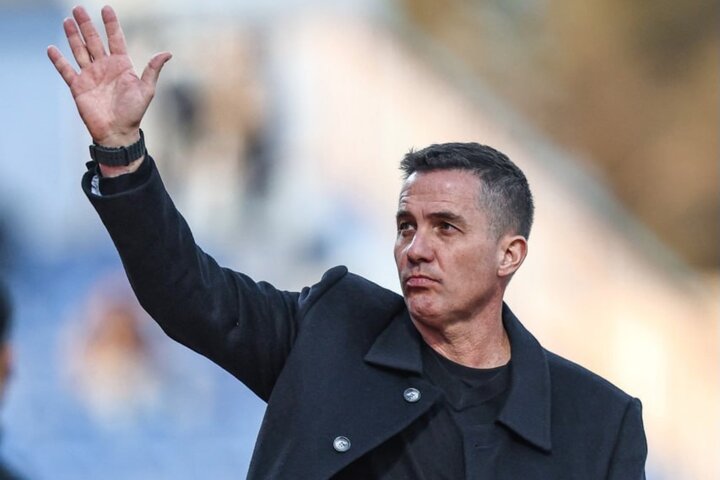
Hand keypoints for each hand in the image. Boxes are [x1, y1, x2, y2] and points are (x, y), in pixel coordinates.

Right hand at [47, 5, 170, 147]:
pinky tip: (52, 49)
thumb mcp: (146, 90)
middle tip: (78, 8)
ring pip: (79, 50)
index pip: (115, 39)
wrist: (118, 132)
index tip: (106, 8)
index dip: (111, 24)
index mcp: (121, 65)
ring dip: (73, 36)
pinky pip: (66, 70)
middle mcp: (104, 67)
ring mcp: (90, 75)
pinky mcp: (78, 86)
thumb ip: (153, 70)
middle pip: (93, 40)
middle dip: (86, 24)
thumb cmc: (134, 112)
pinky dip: (59, 60)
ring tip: (68, 20)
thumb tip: (167, 53)